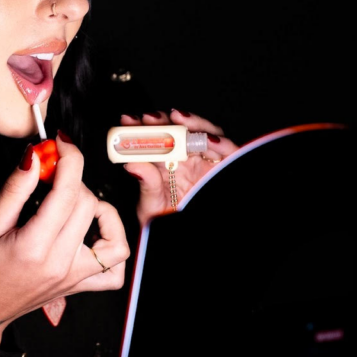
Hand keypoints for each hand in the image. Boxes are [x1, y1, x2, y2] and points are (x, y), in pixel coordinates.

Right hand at [0, 132, 129, 345]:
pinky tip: (94, 233)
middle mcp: (60, 264)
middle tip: (52, 172)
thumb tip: (34, 157)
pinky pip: (114, 271)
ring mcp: (73, 278)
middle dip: (74, 179)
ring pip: (115, 239)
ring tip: (77, 202)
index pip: (68, 193)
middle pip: (89, 206)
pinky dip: (112, 248)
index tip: (60, 144)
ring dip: (102, 212)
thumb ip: (14, 190)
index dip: (69, 159)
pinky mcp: (77, 286)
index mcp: (34, 248)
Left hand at [121, 109, 238, 226]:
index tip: (127, 120)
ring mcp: (205, 162)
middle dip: (164, 120)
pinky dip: (221, 141)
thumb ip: (146, 184)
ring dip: (192, 122)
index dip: (141, 127)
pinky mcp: (224, 168)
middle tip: (150, 118)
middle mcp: (185, 159)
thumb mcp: (153, 206)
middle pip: (178, 131)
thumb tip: (131, 164)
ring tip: (177, 118)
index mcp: (164, 165)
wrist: (187, 239)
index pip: (153, 140)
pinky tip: (208, 138)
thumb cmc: (168, 222)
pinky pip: (228, 150)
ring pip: (203, 133)